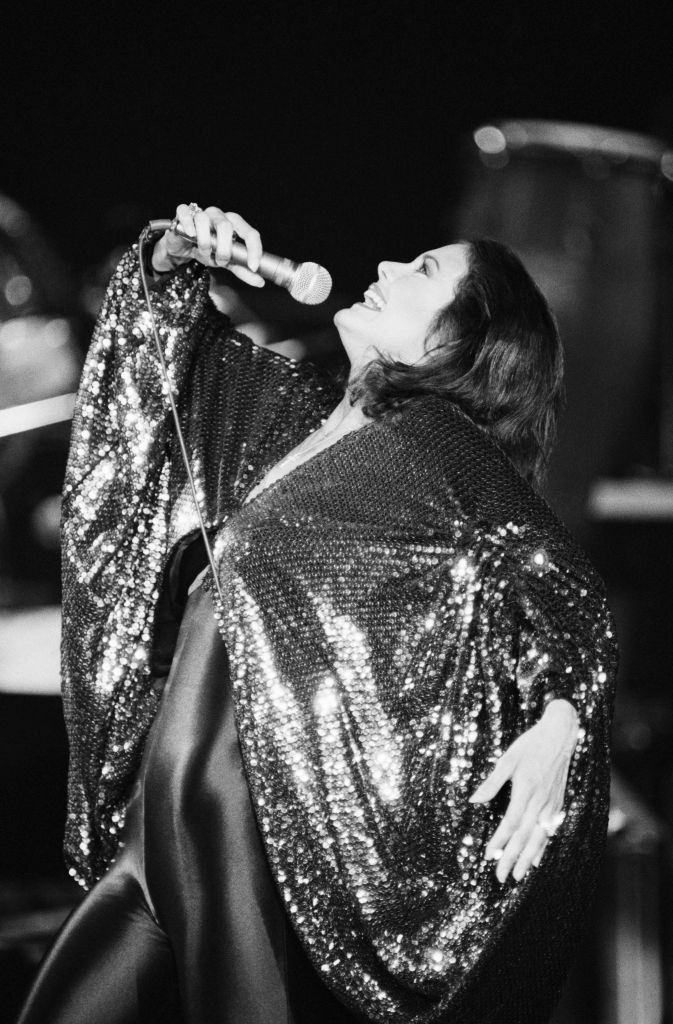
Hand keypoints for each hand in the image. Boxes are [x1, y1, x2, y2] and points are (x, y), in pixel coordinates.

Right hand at [151, 204, 264, 286]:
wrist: (183, 248)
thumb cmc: (207, 250)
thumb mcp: (226, 262)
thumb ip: (242, 270)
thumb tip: (260, 282)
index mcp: (234, 224)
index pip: (250, 232)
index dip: (254, 249)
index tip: (253, 266)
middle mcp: (219, 216)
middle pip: (226, 226)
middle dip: (224, 248)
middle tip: (220, 261)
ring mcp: (201, 212)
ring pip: (204, 220)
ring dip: (204, 241)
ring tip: (204, 251)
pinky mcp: (183, 213)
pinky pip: (185, 213)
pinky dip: (188, 225)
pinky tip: (190, 235)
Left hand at [468, 699, 579, 882]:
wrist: (560, 735)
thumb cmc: (531, 744)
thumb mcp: (507, 759)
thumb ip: (492, 782)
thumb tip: (474, 800)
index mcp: (526, 790)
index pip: (511, 823)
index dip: (500, 841)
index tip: (489, 856)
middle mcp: (540, 801)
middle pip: (525, 836)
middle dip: (512, 858)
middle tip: (501, 877)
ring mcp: (551, 804)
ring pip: (539, 837)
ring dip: (528, 858)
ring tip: (519, 876)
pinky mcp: (558, 803)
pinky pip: (550, 830)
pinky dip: (543, 847)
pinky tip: (536, 859)